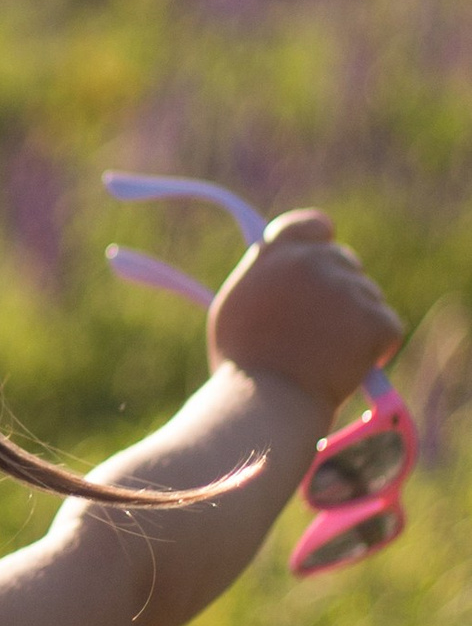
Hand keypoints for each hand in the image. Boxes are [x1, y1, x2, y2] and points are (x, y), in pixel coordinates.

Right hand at [208, 210, 400, 423]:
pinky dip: (378, 347)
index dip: (321, 238)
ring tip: (330, 355)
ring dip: (358, 321)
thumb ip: (264, 276)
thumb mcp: (237, 304)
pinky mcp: (374, 318)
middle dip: (341, 291)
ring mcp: (347, 289)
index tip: (325, 252)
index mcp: (276, 254)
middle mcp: (313, 262)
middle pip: (346, 262)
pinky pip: (388, 326)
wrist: (270, 400)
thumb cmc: (245, 363)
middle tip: (326, 328)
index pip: (311, 225)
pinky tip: (354, 365)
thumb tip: (284, 268)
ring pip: (368, 297)